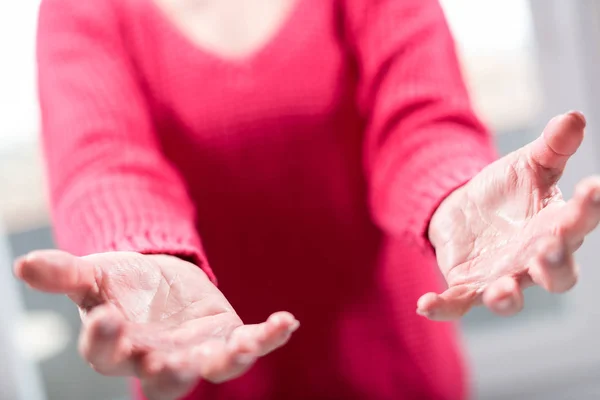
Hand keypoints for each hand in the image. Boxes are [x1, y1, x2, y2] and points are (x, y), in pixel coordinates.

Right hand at [14, 251, 298, 399]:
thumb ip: (63, 274)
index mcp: (118, 348)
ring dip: (226, 359)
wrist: (157, 281)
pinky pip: (250, 343)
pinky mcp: (227, 337)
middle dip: (159, 367)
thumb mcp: (92, 275)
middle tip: (155, 356)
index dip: (103, 340)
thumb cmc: (120, 284)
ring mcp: (196, 353)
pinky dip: (268, 336)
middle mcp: (158, 359)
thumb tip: (23, 263)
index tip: (106, 317)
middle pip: (159, 376)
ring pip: (211, 367)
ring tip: (240, 346)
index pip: (104, 355)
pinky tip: (286, 322)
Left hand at [421, 111, 599, 319]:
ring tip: (501, 291)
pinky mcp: (467, 285)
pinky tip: (425, 304)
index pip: (579, 223)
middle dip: (555, 265)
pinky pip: (457, 301)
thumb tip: (574, 116)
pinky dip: (443, 306)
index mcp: (556, 228)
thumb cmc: (508, 191)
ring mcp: (501, 277)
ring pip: (510, 297)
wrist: (466, 210)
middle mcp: (534, 261)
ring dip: (506, 296)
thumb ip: (552, 147)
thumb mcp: (529, 165)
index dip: (589, 208)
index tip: (593, 187)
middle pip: (557, 275)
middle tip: (549, 250)